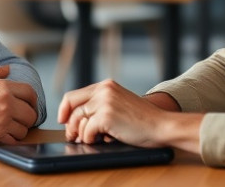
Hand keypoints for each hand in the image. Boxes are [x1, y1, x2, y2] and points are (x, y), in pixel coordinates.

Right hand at [0, 65, 37, 143]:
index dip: (33, 101)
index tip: (31, 106)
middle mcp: (6, 103)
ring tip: (14, 128)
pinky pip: (15, 140)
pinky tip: (7, 135)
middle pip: (31, 114)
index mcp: (4, 87)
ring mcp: (2, 119)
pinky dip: (12, 139)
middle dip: (29, 118)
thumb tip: (9, 68)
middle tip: (24, 120)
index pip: (30, 93)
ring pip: (25, 129)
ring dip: (21, 130)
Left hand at [58, 79, 201, 151]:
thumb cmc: (142, 120)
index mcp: (106, 85)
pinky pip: (86, 130)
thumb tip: (77, 119)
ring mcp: (104, 101)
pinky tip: (100, 140)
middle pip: (71, 105)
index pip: (74, 95)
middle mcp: (104, 89)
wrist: (161, 125)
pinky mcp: (106, 115)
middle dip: (68, 123)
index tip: (63, 121)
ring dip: (81, 133)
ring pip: (77, 119)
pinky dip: (90, 139)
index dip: (64, 110)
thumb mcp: (119, 104)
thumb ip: (101, 104)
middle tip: (71, 135)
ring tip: (90, 139)